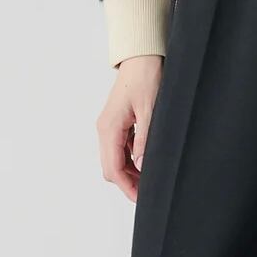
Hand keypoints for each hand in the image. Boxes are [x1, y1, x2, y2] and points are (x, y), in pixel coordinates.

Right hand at [97, 54, 163, 201]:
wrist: (142, 57)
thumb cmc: (146, 78)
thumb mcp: (150, 111)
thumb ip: (144, 140)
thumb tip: (140, 166)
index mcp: (109, 128)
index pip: (113, 169)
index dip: (127, 187)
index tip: (143, 199)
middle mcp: (105, 130)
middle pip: (111, 168)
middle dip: (128, 183)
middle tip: (150, 191)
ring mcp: (109, 127)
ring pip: (115, 160)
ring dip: (130, 172)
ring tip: (151, 178)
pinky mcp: (117, 124)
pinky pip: (121, 150)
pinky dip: (132, 160)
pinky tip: (148, 160)